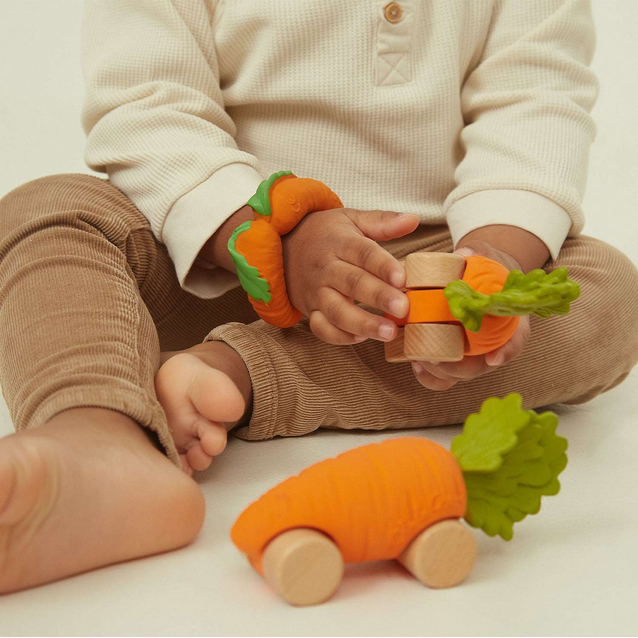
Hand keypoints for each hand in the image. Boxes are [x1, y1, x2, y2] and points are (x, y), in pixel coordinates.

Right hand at [282, 208, 419, 343]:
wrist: (283, 247)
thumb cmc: (327, 234)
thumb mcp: (351, 219)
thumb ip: (383, 221)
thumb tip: (413, 219)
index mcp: (340, 243)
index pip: (363, 253)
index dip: (383, 266)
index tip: (403, 278)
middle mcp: (327, 268)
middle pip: (352, 283)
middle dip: (378, 297)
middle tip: (403, 309)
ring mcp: (317, 292)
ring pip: (337, 311)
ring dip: (363, 324)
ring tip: (389, 332)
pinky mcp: (310, 310)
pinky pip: (321, 328)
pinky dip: (339, 336)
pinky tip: (362, 338)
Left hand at [411, 241, 530, 390]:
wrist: (482, 278)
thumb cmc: (485, 270)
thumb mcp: (485, 257)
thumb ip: (475, 256)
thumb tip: (463, 255)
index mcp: (510, 322)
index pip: (515, 341)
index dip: (507, 352)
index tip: (493, 358)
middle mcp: (494, 344)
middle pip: (480, 366)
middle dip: (458, 367)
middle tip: (436, 359)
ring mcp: (473, 355)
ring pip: (460, 375)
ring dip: (439, 372)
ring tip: (418, 359)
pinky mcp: (454, 358)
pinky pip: (444, 377)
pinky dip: (430, 377)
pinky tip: (415, 364)